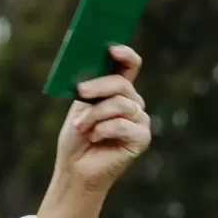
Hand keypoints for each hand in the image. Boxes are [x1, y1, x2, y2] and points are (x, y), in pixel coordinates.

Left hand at [52, 44, 152, 195]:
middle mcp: (133, 103)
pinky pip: (123, 125)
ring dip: (94, 116)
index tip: (112, 49)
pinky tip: (95, 138)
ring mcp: (140, 120)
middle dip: (98, 87)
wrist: (75, 169)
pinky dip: (103, 130)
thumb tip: (88, 67)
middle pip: (121, 84)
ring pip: (120, 105)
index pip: (129, 66)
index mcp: (119, 92)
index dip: (125, 55)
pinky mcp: (142, 138)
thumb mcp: (79, 106)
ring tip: (81, 128)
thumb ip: (89, 87)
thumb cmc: (76, 137)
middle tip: (80, 92)